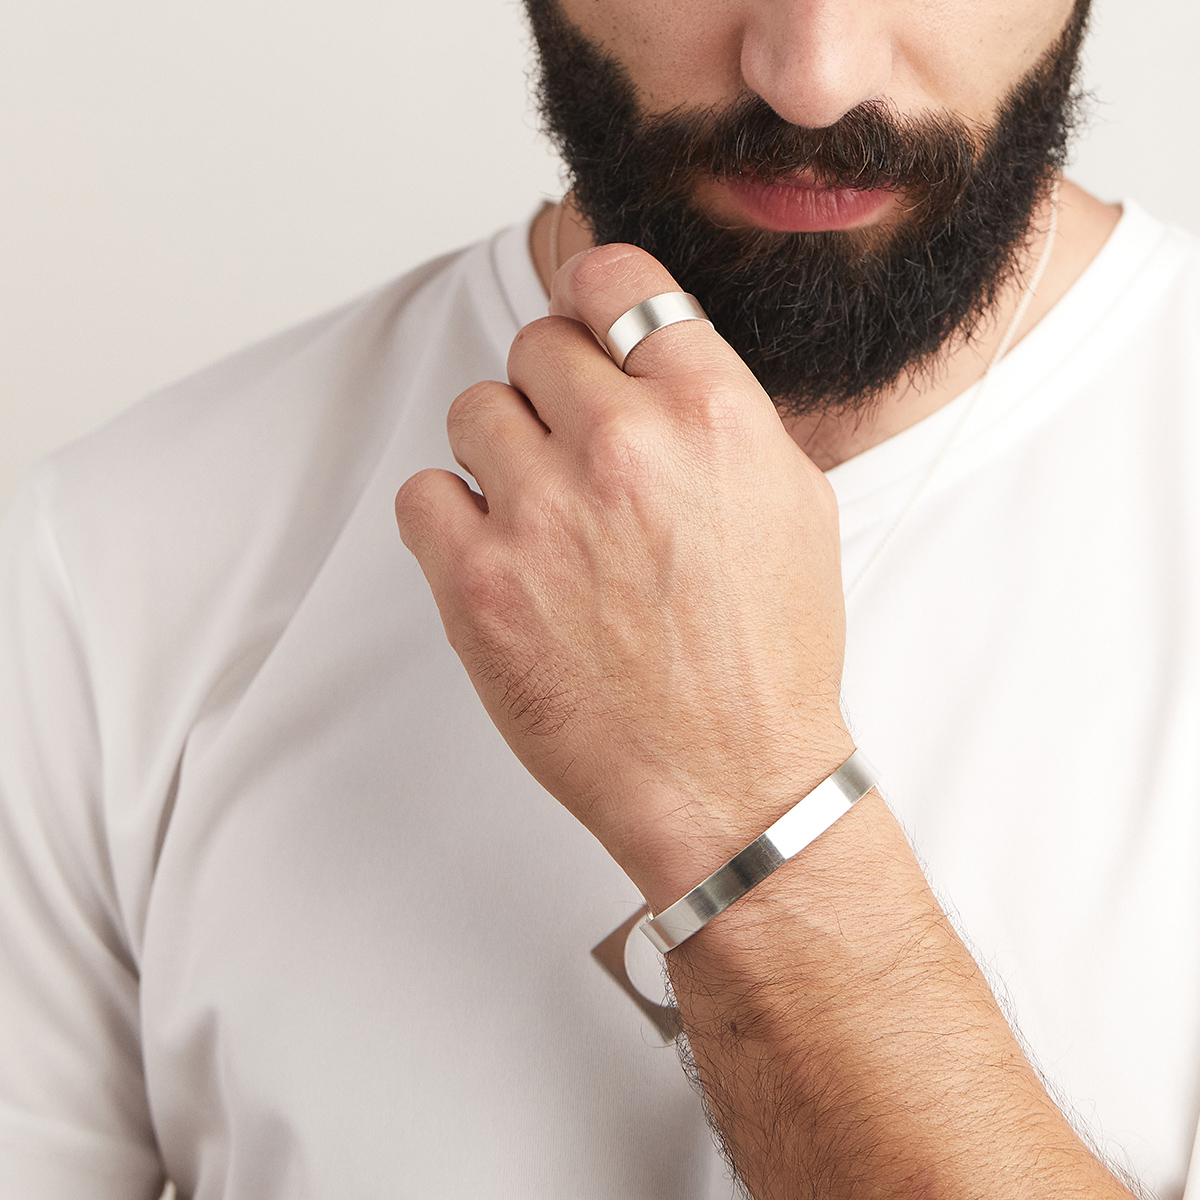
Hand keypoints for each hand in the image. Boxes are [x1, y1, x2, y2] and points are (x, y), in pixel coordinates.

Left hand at [395, 244, 852, 905]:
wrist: (728, 782)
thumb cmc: (767, 655)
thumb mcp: (790, 501)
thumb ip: (717, 409)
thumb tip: (648, 354)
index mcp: (712, 413)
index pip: (616, 279)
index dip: (595, 300)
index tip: (587, 328)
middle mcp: (625, 447)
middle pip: (536, 345)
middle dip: (554, 394)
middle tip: (578, 458)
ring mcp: (543, 513)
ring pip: (474, 411)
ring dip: (502, 455)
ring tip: (545, 519)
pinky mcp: (478, 583)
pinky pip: (423, 493)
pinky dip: (451, 517)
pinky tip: (500, 556)